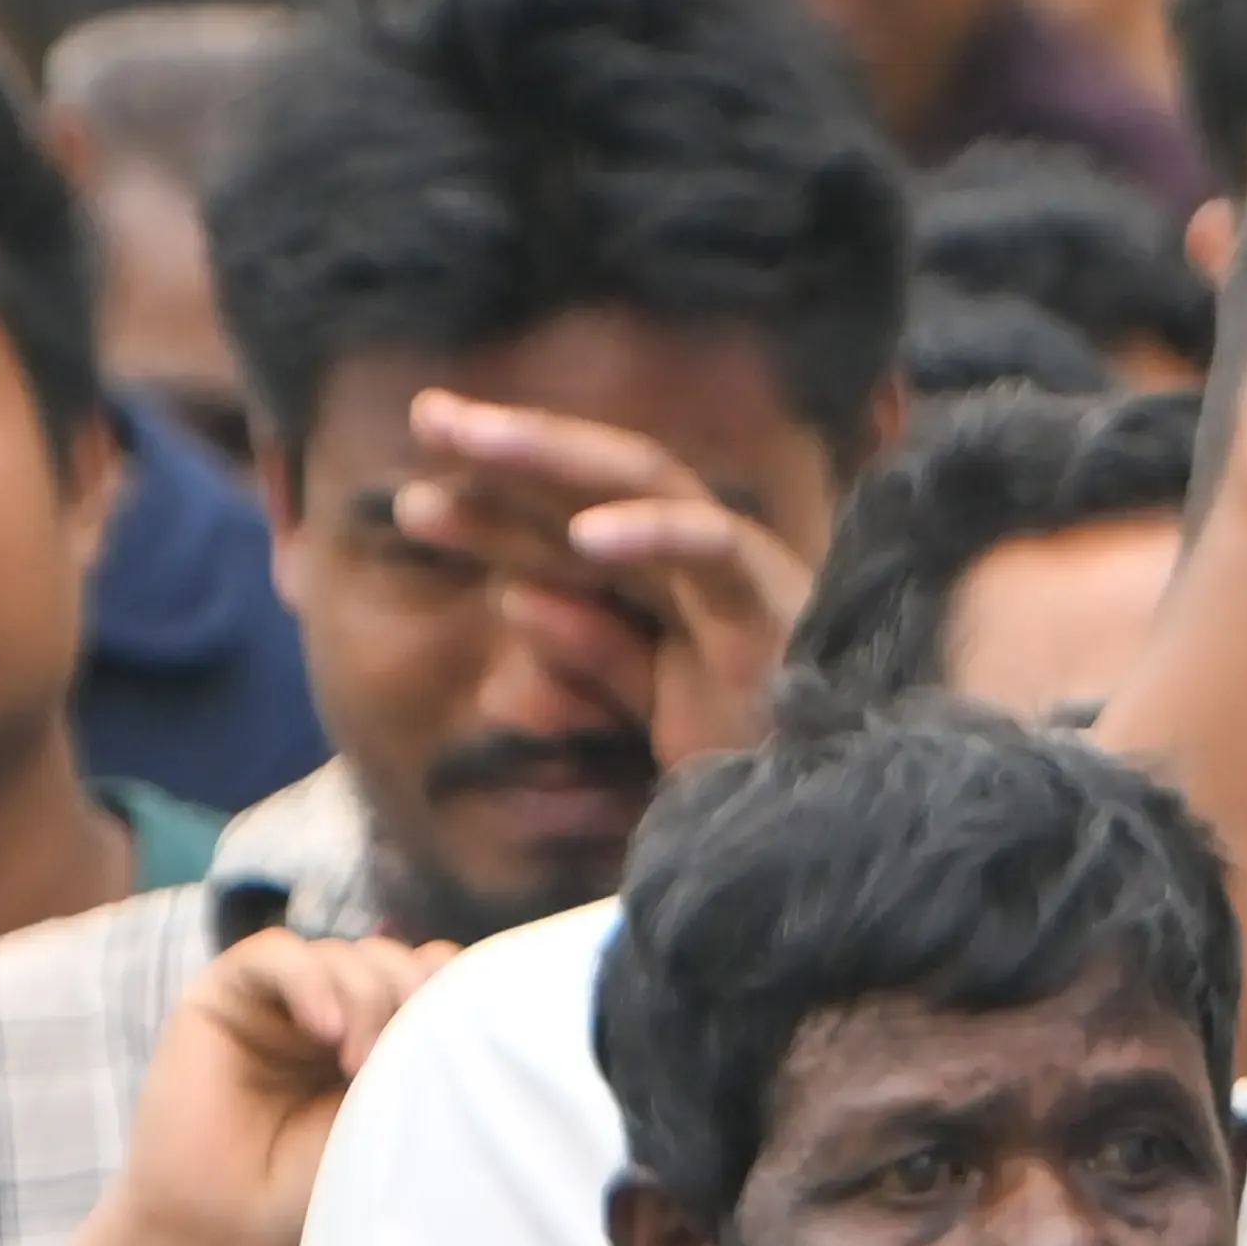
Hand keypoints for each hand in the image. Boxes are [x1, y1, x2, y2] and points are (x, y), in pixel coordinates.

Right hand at [99, 929, 452, 1245]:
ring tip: (358, 1067)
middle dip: (410, 995)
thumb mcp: (395, 1115)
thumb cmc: (314, 1195)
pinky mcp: (222, 998)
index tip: (458, 1039)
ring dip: (366, 999)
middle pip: (393, 959)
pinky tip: (324, 1030)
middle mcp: (328, 1018)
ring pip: (343, 955)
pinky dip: (310, 980)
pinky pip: (276, 952)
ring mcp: (276, 1006)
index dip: (450, 988)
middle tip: (400, 1061)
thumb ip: (427, 1051)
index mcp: (377, 1044)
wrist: (227, 1233)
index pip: (430, 976)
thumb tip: (464, 981)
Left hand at [395, 390, 813, 772]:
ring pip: (645, 481)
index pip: (570, 530)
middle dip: (509, 451)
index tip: (416, 500)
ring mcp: (740, 574)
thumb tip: (516, 592)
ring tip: (470, 442)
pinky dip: (654, 532)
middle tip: (426, 417)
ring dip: (551, 457)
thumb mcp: (640, 717)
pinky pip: (714, 550)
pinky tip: (585, 533)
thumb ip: (589, 656)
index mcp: (666, 591)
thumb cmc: (748, 776)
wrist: (830, 828)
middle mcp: (701, 565)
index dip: (494, 510)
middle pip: (594, 485)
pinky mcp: (775, 605)